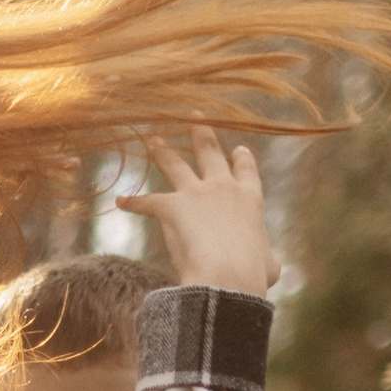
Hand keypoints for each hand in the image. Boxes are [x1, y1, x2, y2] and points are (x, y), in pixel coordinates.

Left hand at [114, 128, 280, 296]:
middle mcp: (222, 188)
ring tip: (152, 139)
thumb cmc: (250, 274)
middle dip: (201, 132)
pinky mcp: (171, 207)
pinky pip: (147, 202)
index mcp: (249, 199)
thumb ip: (266, 257)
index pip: (245, 170)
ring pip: (175, 164)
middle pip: (210, 152)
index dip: (241, 158)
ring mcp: (195, 194)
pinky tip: (122, 202)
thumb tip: (268, 264)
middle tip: (194, 116)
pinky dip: (133, 202)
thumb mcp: (268, 265)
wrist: (226, 274)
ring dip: (162, 151)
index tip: (238, 149)